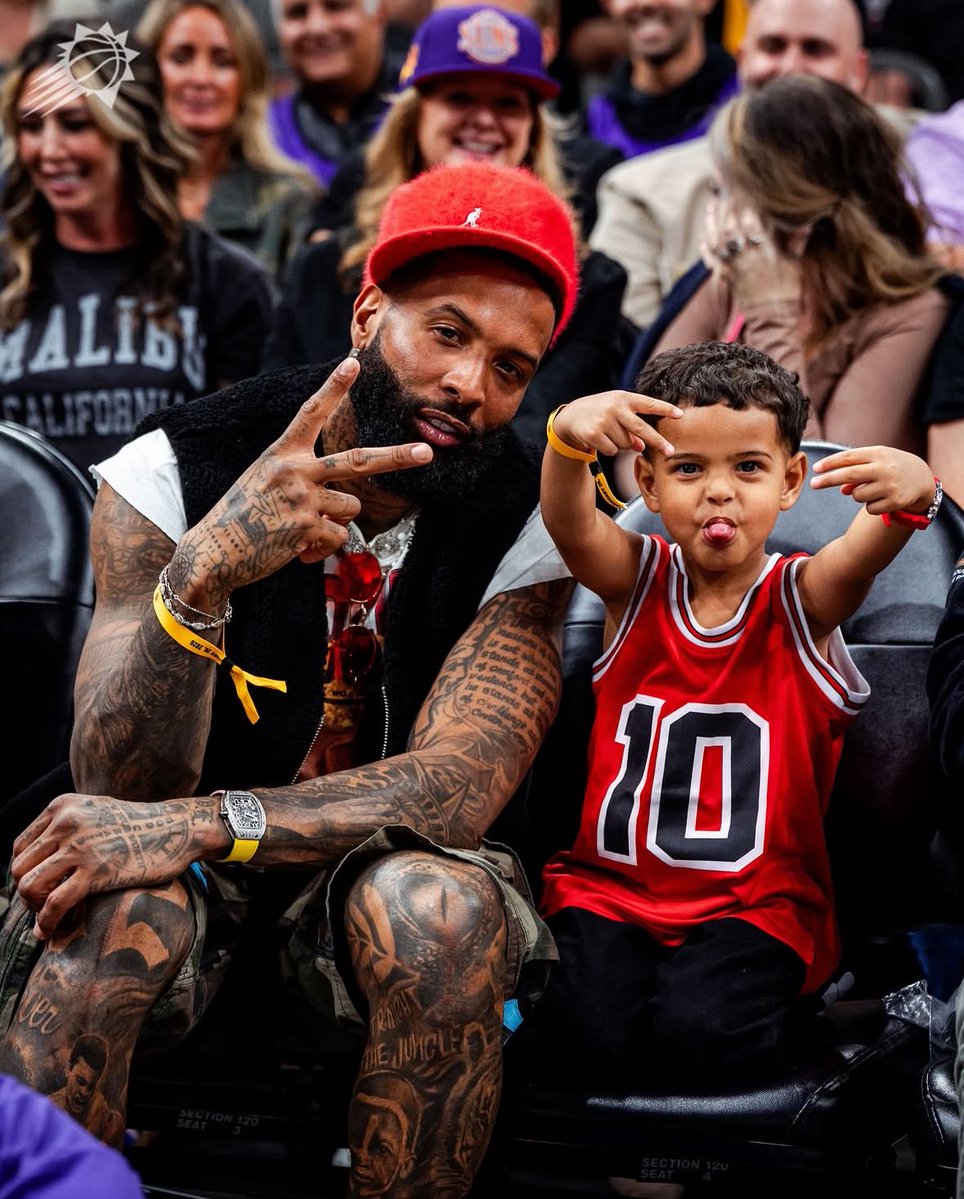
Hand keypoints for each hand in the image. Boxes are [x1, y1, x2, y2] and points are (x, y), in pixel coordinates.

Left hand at [11, 793, 208, 939]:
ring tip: (48, 916)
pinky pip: (54, 904)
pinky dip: (46, 923)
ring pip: (29, 886)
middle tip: (43, 905)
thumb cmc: (139, 826)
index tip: (38, 887)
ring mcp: (81, 847)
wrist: (177, 829)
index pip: (20, 847)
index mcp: (63, 806)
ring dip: (34, 908)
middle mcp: (67, 822)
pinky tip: (48, 932)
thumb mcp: (96, 811)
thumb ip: (66, 826)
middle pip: (20, 868)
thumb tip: (39, 860)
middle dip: (26, 893)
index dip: (24, 872)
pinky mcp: (96, 871)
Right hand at [170, 356, 432, 607]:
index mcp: (281, 453)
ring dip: (333, 523)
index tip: (353, 362)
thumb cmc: (240, 519)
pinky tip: (295, 550)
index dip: (333, 388)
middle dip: (396, 458)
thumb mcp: (263, 483)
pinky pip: (337, 538)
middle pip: (359, 461)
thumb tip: (340, 508)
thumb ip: (302, 482)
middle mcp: (294, 469)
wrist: (212, 553)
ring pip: (350, 508)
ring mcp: (302, 498)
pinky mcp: (306, 527)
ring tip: (299, 530)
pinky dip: (322, 548)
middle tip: (426, 453)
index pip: (311, 413)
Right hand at [551, 390, 681, 457]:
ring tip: (608, 433)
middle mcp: (615, 407)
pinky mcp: (594, 433)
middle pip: (641, 429)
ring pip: (625, 444)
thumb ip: (632, 426)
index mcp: (625, 398)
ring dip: (621, 444)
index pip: (648, 403)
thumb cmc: (601, 413)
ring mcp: (604, 420)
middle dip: (657, 441)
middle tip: (671, 452)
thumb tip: (641, 446)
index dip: (665, 409)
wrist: (571, 416)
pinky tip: (600, 440)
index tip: (680, 415)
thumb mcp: (618, 414)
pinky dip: (609, 449)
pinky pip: (612, 450)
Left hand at [701, 196, 803, 309]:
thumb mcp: (797, 265)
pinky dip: (705, 250)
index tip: (747, 190)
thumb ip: (798, 243)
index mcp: (770, 252)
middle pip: (735, 229)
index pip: (757, 224)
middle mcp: (750, 259)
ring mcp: (736, 268)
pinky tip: (702, 238)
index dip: (750, 206)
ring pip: (720, 242)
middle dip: (730, 208)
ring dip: (714, 223)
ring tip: (711, 205)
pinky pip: (713, 263)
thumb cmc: (789, 291)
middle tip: (726, 190)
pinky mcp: (728, 278)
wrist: (774, 317)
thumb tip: (807, 224)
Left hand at [810, 445, 935, 515]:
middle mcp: (884, 469)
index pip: (849, 457)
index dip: (830, 463)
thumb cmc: (891, 467)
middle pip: (849, 475)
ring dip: (856, 495)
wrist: (922, 478)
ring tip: (872, 489)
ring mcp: (890, 486)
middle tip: (812, 484)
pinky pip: (869, 508)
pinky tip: (882, 498)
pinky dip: (870, 506)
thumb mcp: (876, 462)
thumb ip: (856, 470)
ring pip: (856, 495)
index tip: (815, 468)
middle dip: (828, 480)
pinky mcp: (895, 502)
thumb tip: (840, 488)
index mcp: (879, 453)